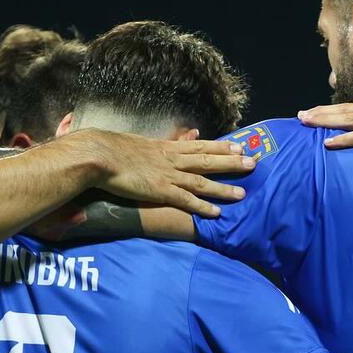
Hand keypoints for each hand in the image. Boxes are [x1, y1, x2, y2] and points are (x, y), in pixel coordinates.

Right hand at [70, 129, 253, 217]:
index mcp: (165, 147)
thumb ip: (152, 144)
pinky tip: (217, 212)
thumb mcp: (136, 142)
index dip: (220, 146)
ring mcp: (167, 175)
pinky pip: (186, 200)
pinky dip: (203, 206)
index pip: (199, 145)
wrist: (98, 154)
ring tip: (244, 192)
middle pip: (208, 160)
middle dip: (232, 162)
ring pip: (203, 181)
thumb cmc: (109, 148)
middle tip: (254, 163)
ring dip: (224, 186)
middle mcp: (171, 159)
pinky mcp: (160, 190)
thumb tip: (160, 140)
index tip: (238, 145)